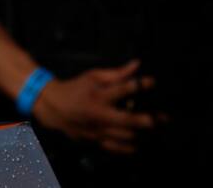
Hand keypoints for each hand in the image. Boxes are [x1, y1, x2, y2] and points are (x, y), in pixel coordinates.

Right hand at [32, 59, 157, 154]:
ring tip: (155, 130)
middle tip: (158, 119)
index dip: (139, 84)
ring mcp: (97, 130)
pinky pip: (114, 147)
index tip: (152, 82)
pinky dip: (128, 147)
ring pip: (123, 136)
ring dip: (140, 133)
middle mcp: (99, 114)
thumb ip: (117, 73)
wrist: (54, 107)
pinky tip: (139, 144)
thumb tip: (137, 64)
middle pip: (125, 119)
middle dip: (143, 119)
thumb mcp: (93, 76)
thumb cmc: (77, 88)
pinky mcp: (95, 140)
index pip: (122, 89)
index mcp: (98, 95)